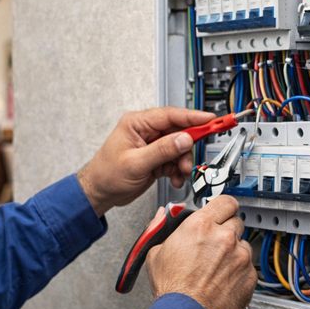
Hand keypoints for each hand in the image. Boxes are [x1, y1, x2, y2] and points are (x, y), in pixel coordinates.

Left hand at [77, 107, 214, 216]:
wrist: (99, 193)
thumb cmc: (106, 174)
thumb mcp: (136, 163)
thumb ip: (162, 150)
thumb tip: (184, 139)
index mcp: (137, 123)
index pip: (170, 115)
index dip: (193, 117)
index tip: (210, 119)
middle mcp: (146, 131)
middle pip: (178, 131)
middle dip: (188, 147)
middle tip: (191, 159)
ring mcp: (152, 145)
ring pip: (179, 147)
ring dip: (183, 162)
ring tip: (180, 173)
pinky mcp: (156, 158)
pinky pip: (175, 160)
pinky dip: (178, 170)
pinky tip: (175, 178)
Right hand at [145, 195, 256, 308]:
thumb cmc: (172, 287)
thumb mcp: (156, 252)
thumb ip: (162, 230)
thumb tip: (160, 218)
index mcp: (201, 225)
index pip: (226, 201)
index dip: (223, 207)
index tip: (222, 211)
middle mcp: (224, 237)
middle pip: (236, 221)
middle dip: (226, 230)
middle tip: (215, 243)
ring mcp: (240, 256)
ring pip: (243, 244)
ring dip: (234, 252)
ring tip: (216, 267)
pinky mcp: (250, 275)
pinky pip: (248, 267)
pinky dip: (239, 272)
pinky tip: (223, 280)